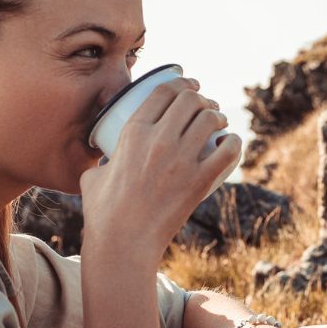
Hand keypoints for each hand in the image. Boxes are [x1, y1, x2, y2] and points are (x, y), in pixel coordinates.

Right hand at [79, 78, 241, 265]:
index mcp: (132, 133)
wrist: (123, 244)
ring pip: (210, 119)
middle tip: (206, 106)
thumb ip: (104, 160)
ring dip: (218, 116)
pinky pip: (227, 151)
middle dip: (202, 98)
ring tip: (219, 123)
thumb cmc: (104, 213)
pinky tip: (230, 143)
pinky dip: (233, 143)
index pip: (164, 92)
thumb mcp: (93, 175)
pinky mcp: (200, 182)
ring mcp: (181, 161)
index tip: (190, 86)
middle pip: (190, 100)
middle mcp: (158, 141)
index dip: (181, 83)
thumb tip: (107, 157)